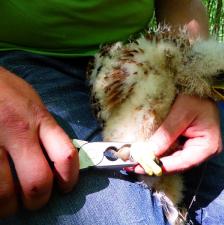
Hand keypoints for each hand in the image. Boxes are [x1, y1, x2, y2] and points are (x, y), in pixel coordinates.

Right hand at [0, 67, 78, 217]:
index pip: (65, 156)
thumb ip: (45, 128)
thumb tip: (56, 155)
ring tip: (10, 203)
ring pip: (4, 192)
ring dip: (10, 205)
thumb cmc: (3, 89)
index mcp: (39, 119)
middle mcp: (18, 132)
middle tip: (36, 201)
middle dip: (39, 200)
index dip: (70, 179)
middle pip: (37, 182)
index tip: (65, 187)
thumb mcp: (32, 101)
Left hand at [132, 95, 221, 173]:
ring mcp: (197, 148)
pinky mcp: (190, 142)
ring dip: (157, 158)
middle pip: (177, 163)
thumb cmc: (195, 96)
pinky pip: (174, 150)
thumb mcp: (180, 114)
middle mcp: (204, 152)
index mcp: (207, 147)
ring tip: (137, 159)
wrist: (201, 85)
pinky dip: (161, 151)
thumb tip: (146, 154)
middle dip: (156, 163)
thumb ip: (165, 135)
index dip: (160, 166)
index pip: (181, 163)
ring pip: (174, 158)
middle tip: (133, 164)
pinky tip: (147, 150)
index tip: (139, 167)